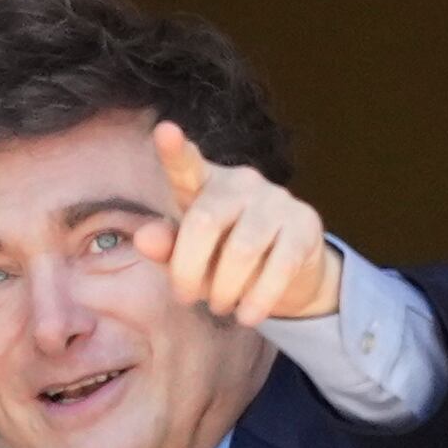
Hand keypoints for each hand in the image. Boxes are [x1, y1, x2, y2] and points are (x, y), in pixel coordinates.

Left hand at [133, 120, 340, 326]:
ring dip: (224, 290)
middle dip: (188, 271)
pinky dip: (258, 299)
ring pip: (242, 250)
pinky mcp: (305, 226)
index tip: (163, 131)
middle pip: (205, 223)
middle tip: (186, 298)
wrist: (288, 274)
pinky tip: (247, 316)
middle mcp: (242, 183)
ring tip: (220, 307)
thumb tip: (143, 238)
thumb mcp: (190, 258)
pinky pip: (279, 267)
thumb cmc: (225, 259)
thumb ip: (167, 248)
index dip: (175, 151)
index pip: (187, 167)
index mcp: (206, 185)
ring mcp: (277, 200)